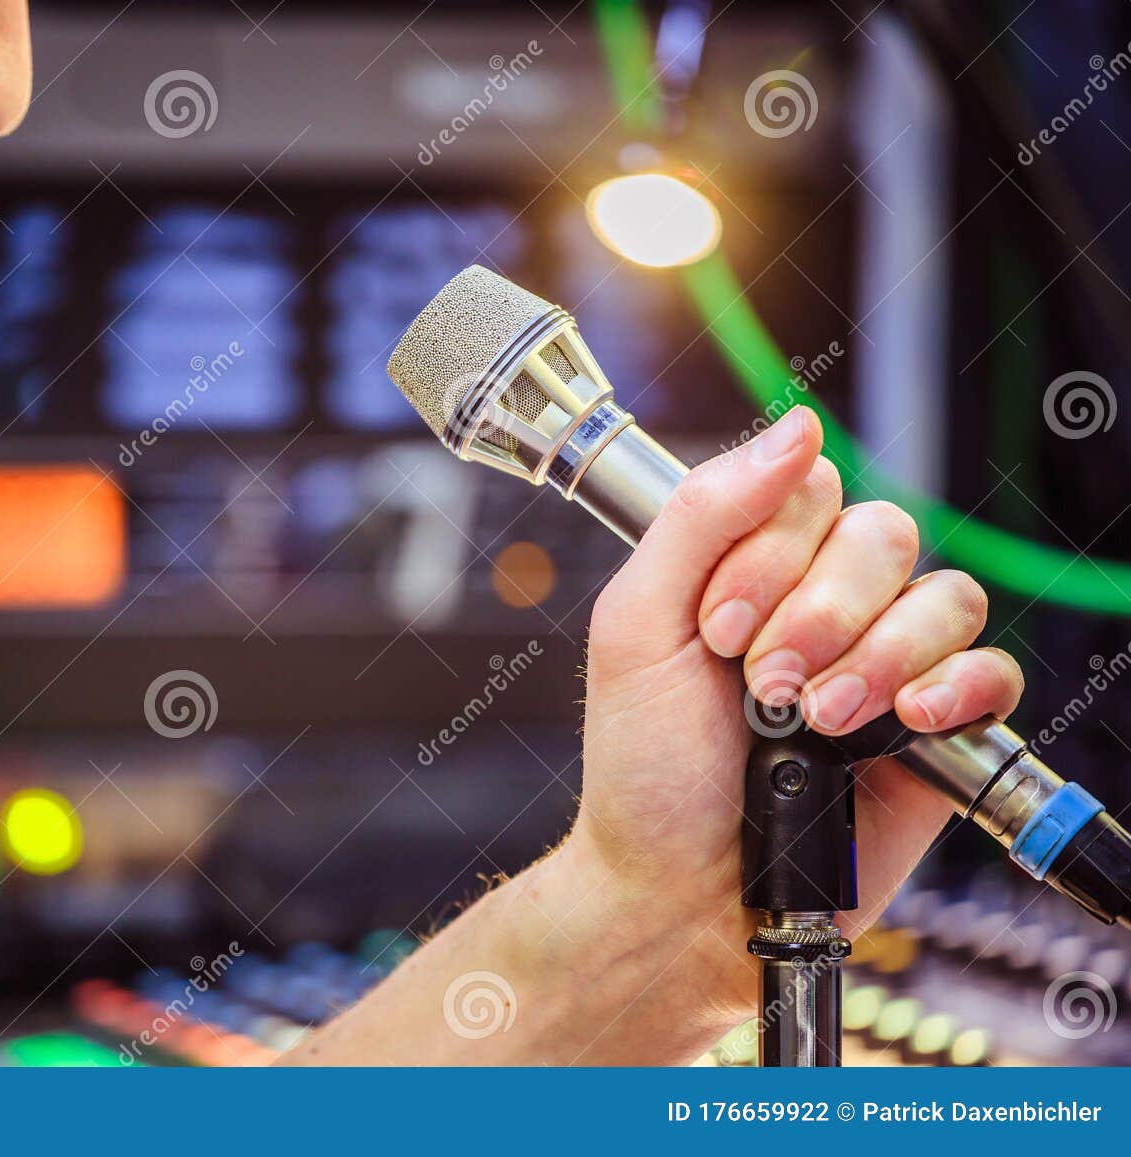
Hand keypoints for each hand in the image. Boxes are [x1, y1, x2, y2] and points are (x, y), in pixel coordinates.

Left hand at [568, 404, 1021, 1036]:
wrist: (678, 891)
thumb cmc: (647, 770)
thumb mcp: (636, 626)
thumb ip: (703, 516)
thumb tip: (795, 427)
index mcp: (753, 567)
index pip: (809, 493)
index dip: (771, 554)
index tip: (717, 630)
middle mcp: (826, 604)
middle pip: (883, 536)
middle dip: (818, 612)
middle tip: (764, 683)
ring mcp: (885, 663)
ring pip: (943, 595)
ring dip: (875, 655)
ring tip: (815, 719)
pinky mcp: (935, 731)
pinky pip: (994, 670)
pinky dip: (955, 686)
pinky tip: (901, 717)